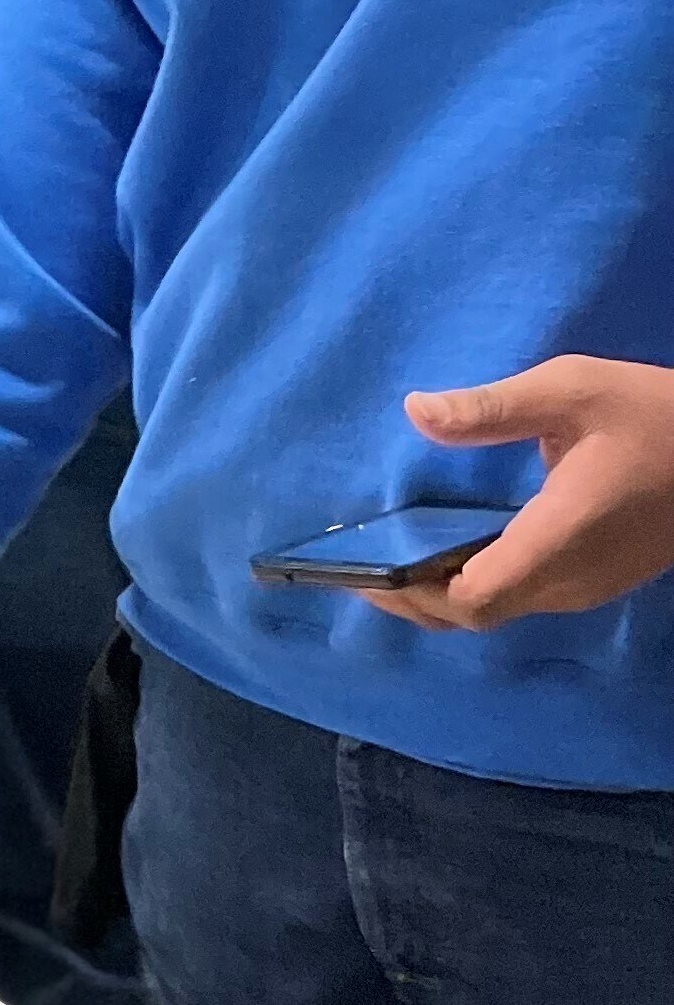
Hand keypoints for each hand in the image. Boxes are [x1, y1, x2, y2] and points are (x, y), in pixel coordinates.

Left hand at [359, 359, 673, 629]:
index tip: (364, 567)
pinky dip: (477, 582)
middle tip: (359, 564)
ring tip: (391, 553)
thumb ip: (493, 407)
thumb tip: (416, 411)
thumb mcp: (574, 389)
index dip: (413, 592)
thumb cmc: (657, 416)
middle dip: (413, 597)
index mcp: (559, 539)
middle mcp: (571, 579)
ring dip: (443, 592)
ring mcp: (589, 586)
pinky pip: (525, 595)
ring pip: (501, 609)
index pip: (473, 598)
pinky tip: (451, 545)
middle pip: (476, 614)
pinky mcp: (599, 580)